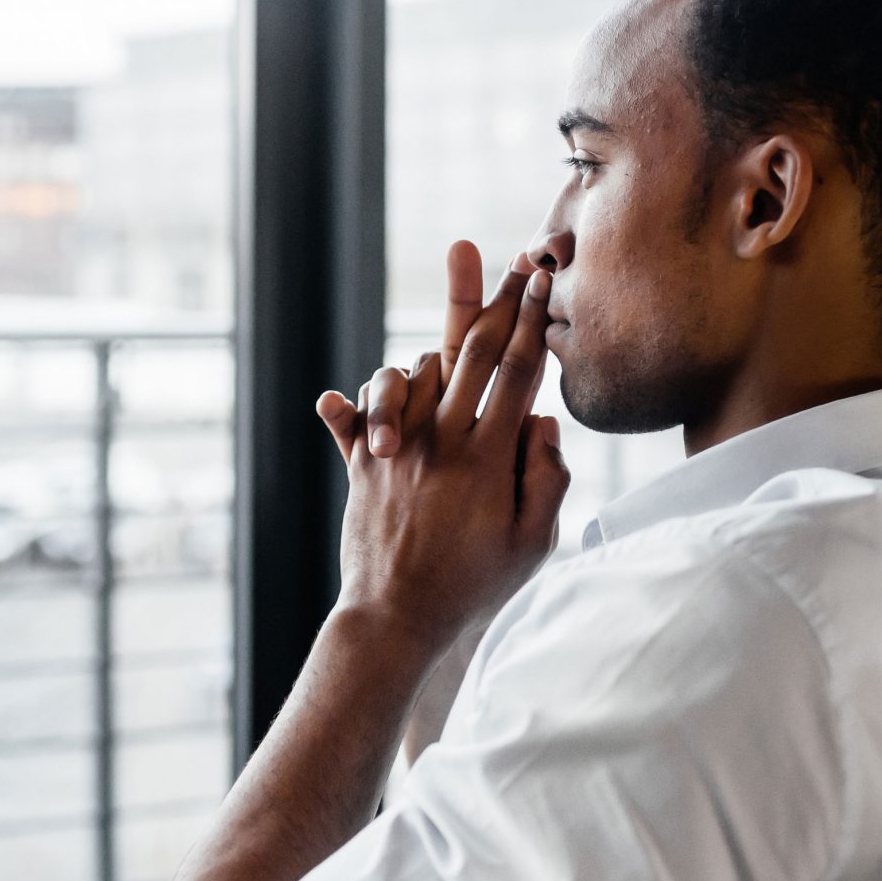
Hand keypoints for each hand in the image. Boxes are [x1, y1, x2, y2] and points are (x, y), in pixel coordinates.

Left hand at [314, 244, 568, 652]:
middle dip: (498, 300)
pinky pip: (353, 418)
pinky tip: (334, 401)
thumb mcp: (534, 544)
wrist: (398, 620)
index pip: (517, 369)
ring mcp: (398, 449)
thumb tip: (541, 419)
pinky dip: (349, 406)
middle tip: (516, 260)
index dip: (531, 317)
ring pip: (416, 371)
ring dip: (438, 352)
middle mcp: (441, 440)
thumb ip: (548, 478)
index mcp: (489, 456)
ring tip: (456, 342)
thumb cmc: (476, 585)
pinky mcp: (361, 466)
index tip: (542, 278)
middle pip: (472, 350)